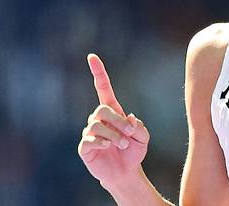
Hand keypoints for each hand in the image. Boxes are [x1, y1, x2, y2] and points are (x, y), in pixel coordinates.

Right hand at [78, 53, 149, 187]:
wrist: (126, 173)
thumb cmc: (133, 151)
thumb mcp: (143, 137)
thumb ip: (139, 126)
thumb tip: (128, 117)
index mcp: (112, 111)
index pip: (103, 88)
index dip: (98, 72)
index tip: (92, 56)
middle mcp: (98, 119)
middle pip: (101, 109)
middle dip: (117, 120)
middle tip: (129, 132)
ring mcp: (90, 132)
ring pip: (96, 125)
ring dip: (114, 135)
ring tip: (123, 144)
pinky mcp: (85, 147)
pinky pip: (89, 140)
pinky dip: (102, 143)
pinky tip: (108, 148)